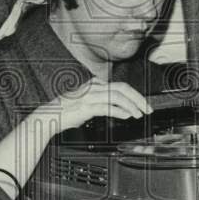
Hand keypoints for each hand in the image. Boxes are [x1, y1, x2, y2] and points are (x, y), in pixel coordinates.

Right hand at [35, 79, 152, 131]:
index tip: (144, 104)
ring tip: (139, 114)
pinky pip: (107, 107)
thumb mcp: (88, 102)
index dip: (136, 95)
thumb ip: (104, 102)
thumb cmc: (67, 111)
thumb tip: (122, 108)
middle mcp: (94, 87)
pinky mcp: (86, 106)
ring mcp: (90, 95)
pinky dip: (120, 111)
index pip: (121, 86)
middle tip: (148, 109)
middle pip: (123, 88)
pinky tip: (127, 116)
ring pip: (118, 96)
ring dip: (132, 105)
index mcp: (96, 84)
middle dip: (139, 99)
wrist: (50, 116)